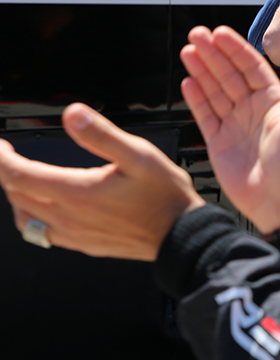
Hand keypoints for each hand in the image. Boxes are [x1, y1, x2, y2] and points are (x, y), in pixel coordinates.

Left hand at [0, 103, 203, 260]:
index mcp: (77, 192)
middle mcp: (69, 217)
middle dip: (6, 172)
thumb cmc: (164, 196)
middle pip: (16, 194)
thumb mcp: (139, 154)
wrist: (180, 234)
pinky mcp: (83, 245)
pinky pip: (43, 234)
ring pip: (25, 218)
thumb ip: (101, 134)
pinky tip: (46, 208)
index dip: (0, 157)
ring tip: (23, 180)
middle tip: (7, 155)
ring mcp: (74, 235)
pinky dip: (33, 217)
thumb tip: (73, 114)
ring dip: (17, 196)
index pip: (18, 174)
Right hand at [180, 26, 279, 232]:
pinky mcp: (218, 141)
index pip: (251, 68)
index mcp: (273, 102)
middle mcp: (252, 110)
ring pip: (214, 90)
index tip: (220, 33)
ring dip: (202, 70)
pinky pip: (205, 114)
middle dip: (213, 54)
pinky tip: (188, 81)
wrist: (276, 199)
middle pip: (229, 75)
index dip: (235, 50)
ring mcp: (234, 124)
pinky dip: (196, 98)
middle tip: (197, 35)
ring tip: (188, 51)